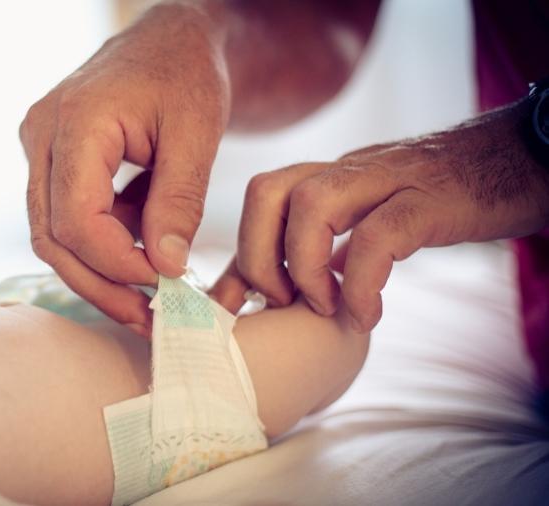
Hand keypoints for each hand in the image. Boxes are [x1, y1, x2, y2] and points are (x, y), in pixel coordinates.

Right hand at [19, 4, 229, 334]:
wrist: (170, 41)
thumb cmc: (186, 74)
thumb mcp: (197, 134)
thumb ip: (179, 202)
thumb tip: (165, 268)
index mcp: (74, 122)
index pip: (76, 219)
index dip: (117, 263)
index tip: (165, 283)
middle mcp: (41, 135)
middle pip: (52, 237)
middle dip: (101, 285)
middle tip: (149, 317)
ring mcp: (40, 148)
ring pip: (52, 235)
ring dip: (98, 274)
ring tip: (148, 300)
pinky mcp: (51, 161)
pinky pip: (64, 219)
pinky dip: (102, 247)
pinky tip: (142, 256)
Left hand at [210, 100, 548, 331]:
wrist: (525, 157)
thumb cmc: (447, 197)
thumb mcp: (376, 216)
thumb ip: (334, 245)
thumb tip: (287, 289)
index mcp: (333, 175)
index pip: (262, 198)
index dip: (238, 253)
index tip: (237, 302)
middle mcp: (351, 170)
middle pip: (268, 191)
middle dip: (256, 256)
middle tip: (281, 303)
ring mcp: (390, 179)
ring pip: (312, 204)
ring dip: (304, 268)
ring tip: (325, 308)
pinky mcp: (430, 200)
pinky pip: (378, 238)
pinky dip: (361, 284)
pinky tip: (367, 316)